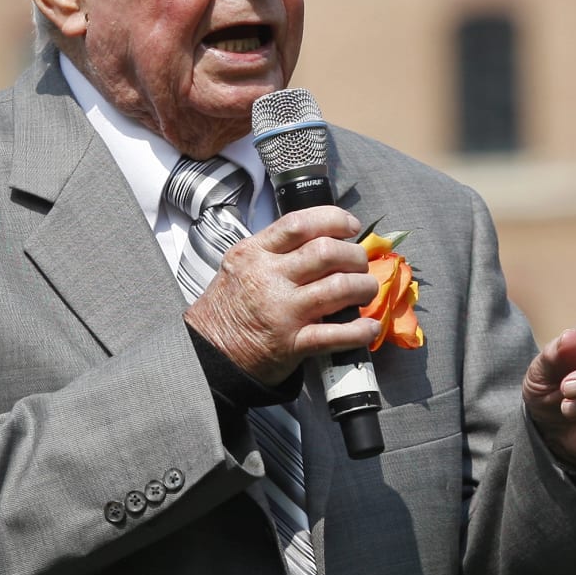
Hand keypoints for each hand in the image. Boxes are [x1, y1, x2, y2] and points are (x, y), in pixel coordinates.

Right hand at [183, 205, 381, 383]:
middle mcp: (268, 277)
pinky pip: (336, 334)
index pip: (300, 223)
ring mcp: (282, 310)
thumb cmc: (228, 309)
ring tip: (365, 291)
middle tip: (360, 264)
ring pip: (339, 287)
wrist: (206, 354)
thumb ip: (274, 250)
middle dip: (355, 256)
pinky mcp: (292, 343)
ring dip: (364, 287)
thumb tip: (322, 239)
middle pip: (327, 252)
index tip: (351, 226)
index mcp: (255, 253)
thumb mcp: (240, 266)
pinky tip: (369, 328)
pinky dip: (360, 331)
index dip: (334, 220)